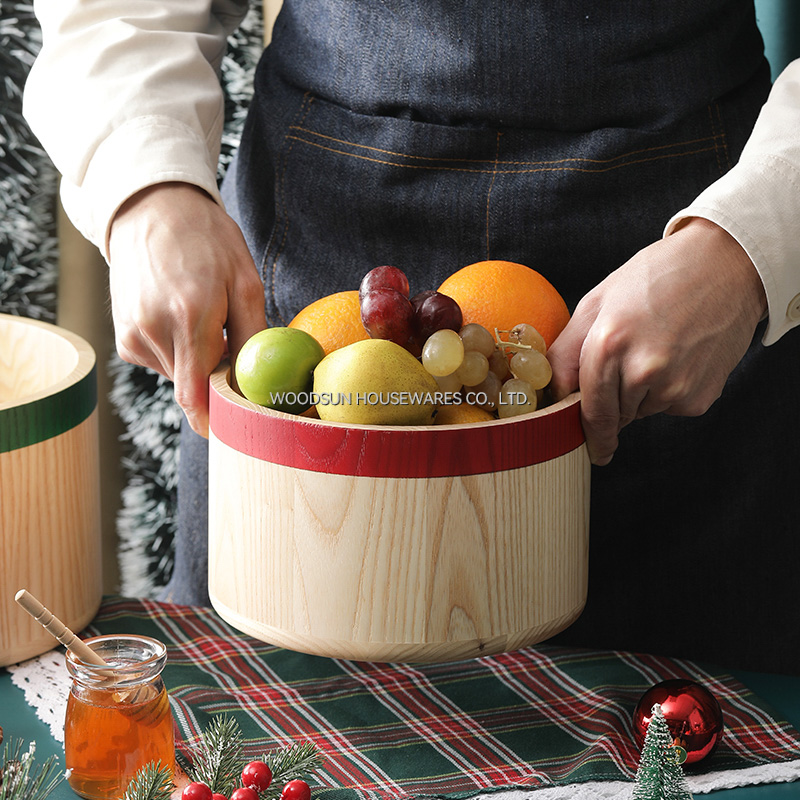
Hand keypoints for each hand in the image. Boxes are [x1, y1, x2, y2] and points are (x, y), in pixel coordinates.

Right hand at [108, 182, 266, 436]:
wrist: (153, 209)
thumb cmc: (209, 242)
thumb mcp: (246, 282)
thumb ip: (252, 337)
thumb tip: (256, 382)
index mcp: (190, 317)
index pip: (194, 393)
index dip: (211, 419)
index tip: (227, 430)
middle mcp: (154, 329)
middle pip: (189, 385)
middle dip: (212, 379)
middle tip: (230, 347)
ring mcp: (133, 332)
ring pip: (175, 374)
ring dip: (194, 361)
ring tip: (202, 317)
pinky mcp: (122, 334)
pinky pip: (157, 360)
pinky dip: (174, 350)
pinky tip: (178, 315)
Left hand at [548, 218, 766, 464]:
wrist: (726, 264)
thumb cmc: (656, 278)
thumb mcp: (597, 302)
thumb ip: (566, 351)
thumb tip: (552, 393)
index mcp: (608, 345)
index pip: (588, 410)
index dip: (585, 432)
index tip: (587, 448)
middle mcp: (642, 371)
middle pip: (612, 415)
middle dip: (612, 398)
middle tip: (630, 357)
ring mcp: (675, 387)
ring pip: (640, 412)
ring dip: (640, 393)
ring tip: (659, 347)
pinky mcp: (699, 397)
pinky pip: (669, 407)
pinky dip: (669, 390)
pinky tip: (682, 355)